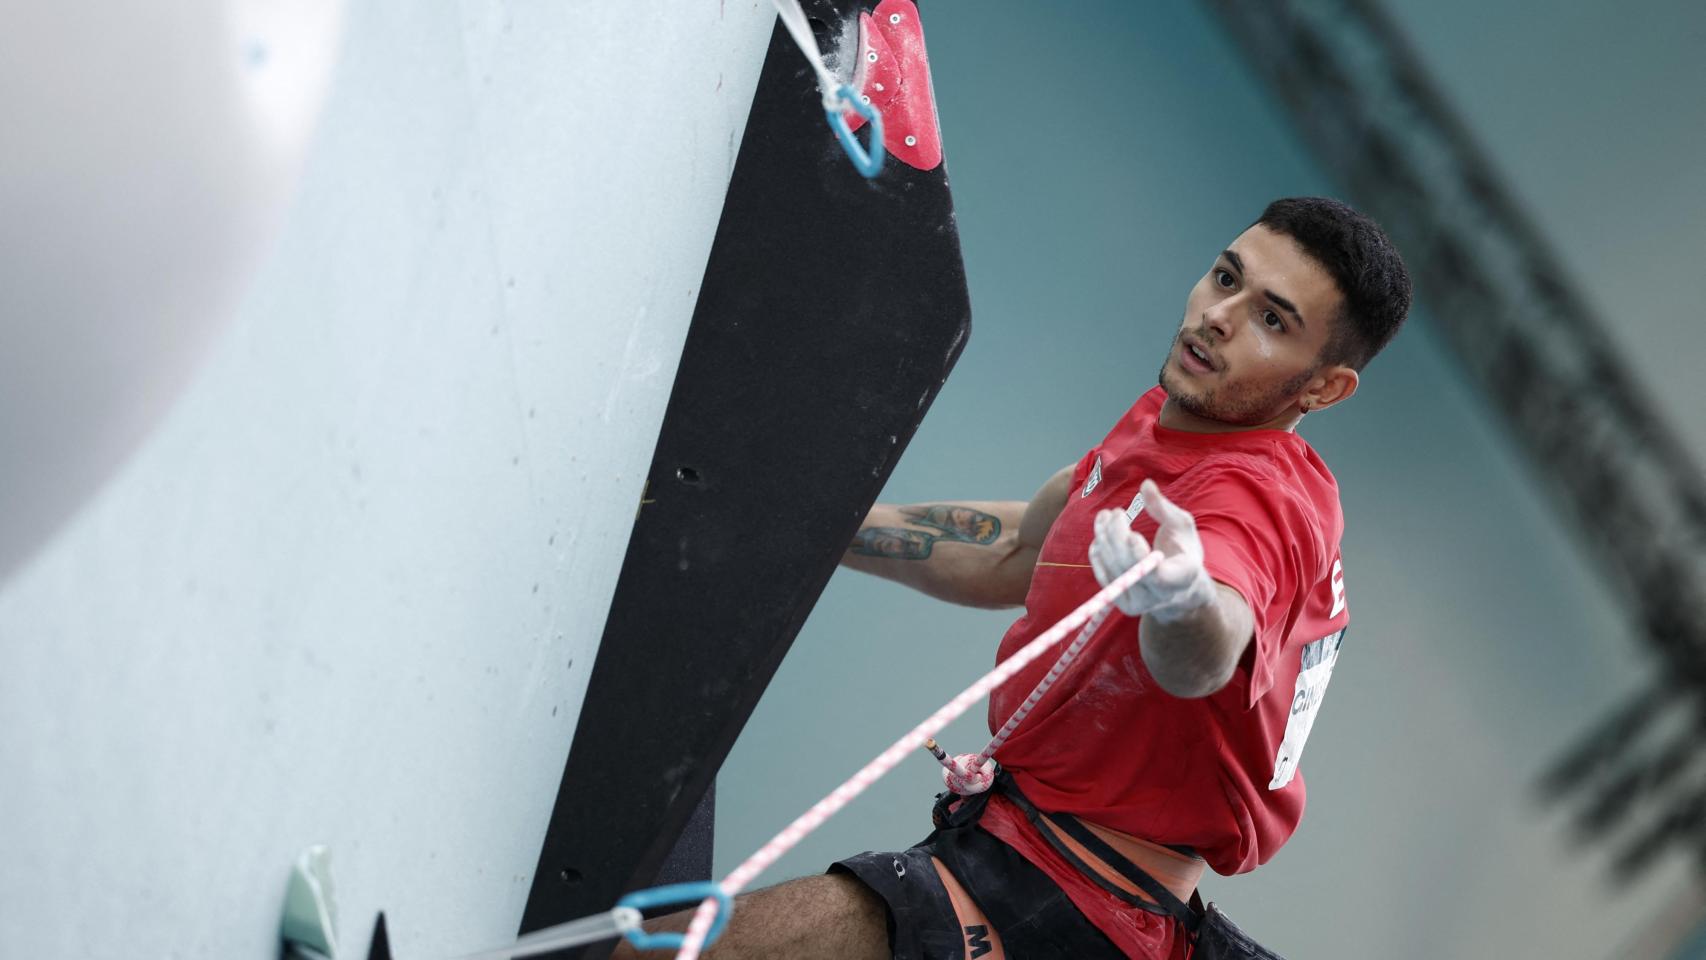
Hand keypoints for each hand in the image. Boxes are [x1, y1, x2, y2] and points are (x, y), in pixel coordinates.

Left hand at [1088, 479, 1216, 621]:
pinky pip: (1104, 577)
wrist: (1181, 587)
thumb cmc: (1183, 550)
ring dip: (1103, 539)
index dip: (1138, 555)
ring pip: (1113, 570)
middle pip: (1128, 567)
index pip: (1155, 573)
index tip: (1131, 533)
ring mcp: (1139, 603)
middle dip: (1116, 536)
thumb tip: (1145, 484)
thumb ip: (1163, 508)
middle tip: (1114, 512)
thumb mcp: (1182, 526)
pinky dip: (1098, 554)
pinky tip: (1100, 536)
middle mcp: (1158, 596)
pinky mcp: (1123, 604)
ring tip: (1104, 517)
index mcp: (1180, 578)